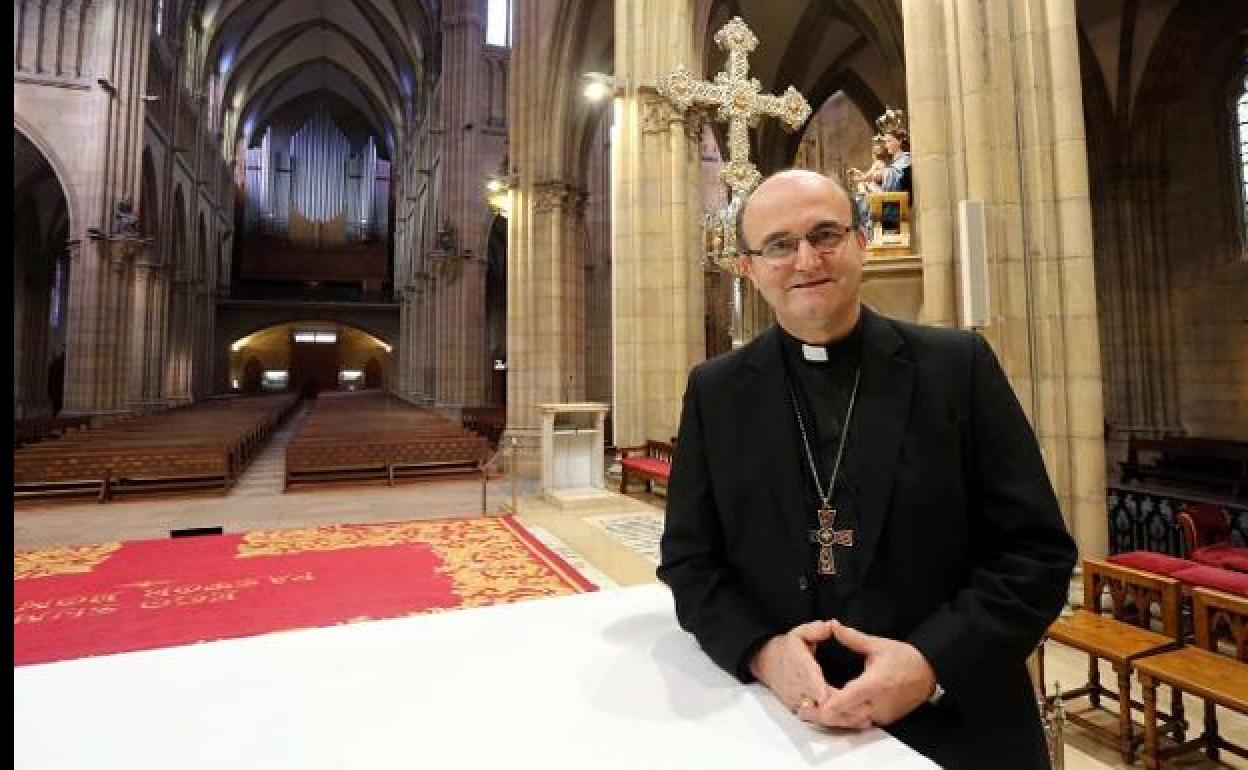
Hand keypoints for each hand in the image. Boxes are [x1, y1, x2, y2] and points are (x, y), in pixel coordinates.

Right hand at [749, 622, 872, 729]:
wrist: (767, 663)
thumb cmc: (787, 648)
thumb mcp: (799, 633)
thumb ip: (816, 629)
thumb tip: (831, 626)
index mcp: (800, 666)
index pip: (813, 682)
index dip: (828, 691)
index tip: (845, 695)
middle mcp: (797, 687)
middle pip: (821, 704)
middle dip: (843, 708)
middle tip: (868, 708)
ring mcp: (797, 701)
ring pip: (821, 715)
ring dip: (842, 718)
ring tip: (865, 717)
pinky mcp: (799, 709)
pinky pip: (818, 719)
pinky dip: (836, 721)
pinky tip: (855, 721)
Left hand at [815, 620, 936, 726]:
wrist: (929, 674)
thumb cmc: (906, 659)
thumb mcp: (879, 645)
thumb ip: (853, 638)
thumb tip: (834, 626)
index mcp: (875, 683)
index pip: (847, 698)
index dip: (828, 704)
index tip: (812, 704)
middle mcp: (878, 703)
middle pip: (845, 715)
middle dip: (823, 714)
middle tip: (803, 710)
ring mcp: (881, 714)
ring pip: (852, 722)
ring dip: (833, 719)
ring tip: (812, 713)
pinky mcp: (883, 719)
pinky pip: (861, 723)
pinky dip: (846, 720)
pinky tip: (832, 715)